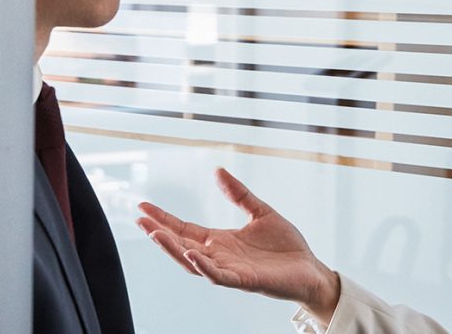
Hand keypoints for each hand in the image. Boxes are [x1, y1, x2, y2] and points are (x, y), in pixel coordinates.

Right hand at [136, 168, 341, 321]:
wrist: (311, 269)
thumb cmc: (286, 247)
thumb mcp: (260, 212)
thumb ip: (238, 194)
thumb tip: (217, 171)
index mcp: (220, 241)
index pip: (185, 229)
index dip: (164, 218)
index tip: (143, 207)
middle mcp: (220, 257)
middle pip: (181, 245)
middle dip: (160, 234)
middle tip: (140, 221)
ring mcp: (230, 270)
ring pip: (193, 263)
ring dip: (173, 250)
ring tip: (155, 235)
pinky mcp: (245, 281)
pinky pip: (218, 276)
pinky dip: (203, 266)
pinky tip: (189, 254)